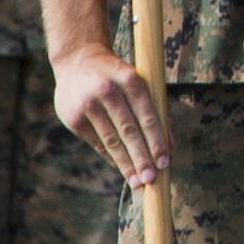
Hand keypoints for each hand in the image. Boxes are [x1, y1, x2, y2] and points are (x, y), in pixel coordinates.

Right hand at [52, 41, 174, 188]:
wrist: (78, 61)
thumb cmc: (118, 77)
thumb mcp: (137, 83)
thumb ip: (155, 110)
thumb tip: (170, 147)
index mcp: (129, 79)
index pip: (147, 115)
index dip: (156, 141)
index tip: (165, 163)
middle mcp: (107, 90)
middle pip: (129, 131)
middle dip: (142, 158)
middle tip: (151, 180)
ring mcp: (88, 104)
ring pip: (112, 141)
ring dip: (126, 164)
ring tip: (138, 182)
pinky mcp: (74, 118)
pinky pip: (98, 143)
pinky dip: (112, 158)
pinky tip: (122, 169)